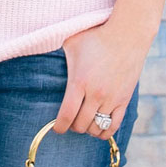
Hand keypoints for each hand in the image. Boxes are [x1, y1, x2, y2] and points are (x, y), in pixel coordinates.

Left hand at [53, 16, 149, 139]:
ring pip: (96, 128)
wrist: (127, 34)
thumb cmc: (96, 36)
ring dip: (88, 128)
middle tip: (71, 120)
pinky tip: (99, 126)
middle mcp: (96, 94)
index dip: (59, 127)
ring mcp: (112, 98)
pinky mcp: (124, 100)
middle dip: (72, 126)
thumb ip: (55, 51)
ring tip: (85, 121)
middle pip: (80, 125)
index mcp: (79, 82)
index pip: (66, 116)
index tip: (57, 128)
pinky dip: (105, 132)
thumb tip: (37, 49)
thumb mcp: (70, 43)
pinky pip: (113, 126)